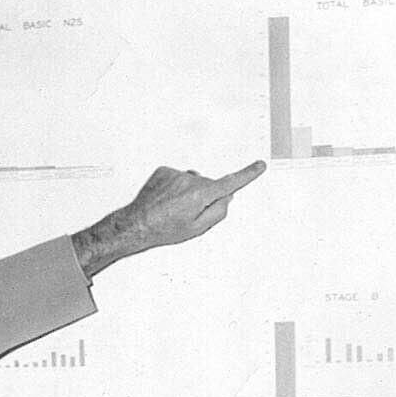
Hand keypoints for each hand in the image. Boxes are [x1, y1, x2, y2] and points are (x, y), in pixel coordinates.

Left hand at [73, 161, 265, 275]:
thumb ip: (217, 212)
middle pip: (208, 185)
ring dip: (187, 193)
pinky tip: (164, 201)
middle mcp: (190, 180)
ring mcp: (176, 174)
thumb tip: (227, 198)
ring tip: (172, 209)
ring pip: (191, 181)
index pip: (230, 183)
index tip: (259, 166)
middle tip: (186, 214)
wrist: (136, 224)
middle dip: (204, 197)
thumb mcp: (196, 229)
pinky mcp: (164, 171)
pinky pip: (176, 178)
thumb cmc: (164, 230)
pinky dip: (174, 187)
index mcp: (201, 195)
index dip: (247, 174)